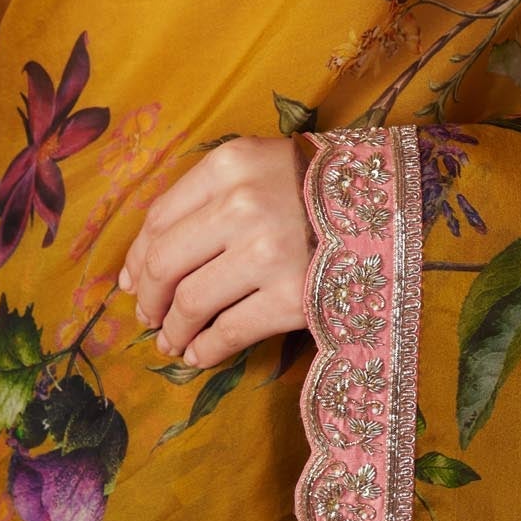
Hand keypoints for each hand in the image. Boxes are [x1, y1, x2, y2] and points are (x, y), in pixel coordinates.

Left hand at [118, 135, 316, 368]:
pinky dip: (205, 349)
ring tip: (171, 341)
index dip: (136, 257)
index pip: (159, 218)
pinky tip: (199, 355)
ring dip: (173, 329)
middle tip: (146, 317)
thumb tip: (139, 265)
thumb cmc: (312, 185)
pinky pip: (229, 331)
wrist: (390, 205)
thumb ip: (203, 198)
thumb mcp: (257, 165)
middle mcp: (242, 204)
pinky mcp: (291, 298)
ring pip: (191, 302)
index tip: (130, 282)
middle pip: (165, 263)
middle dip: (148, 299)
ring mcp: (267, 253)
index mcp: (228, 165)